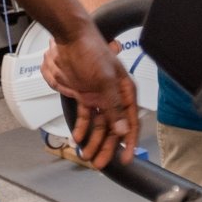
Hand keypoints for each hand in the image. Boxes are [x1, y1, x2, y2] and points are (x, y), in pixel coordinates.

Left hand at [45, 28, 138, 166]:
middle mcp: (113, 96)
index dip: (129, 141)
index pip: (130, 121)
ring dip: (94, 141)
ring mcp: (98, 96)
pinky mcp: (84, 95)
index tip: (126, 157)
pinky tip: (79, 138)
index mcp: (124, 91)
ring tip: (88, 156)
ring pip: (99, 125)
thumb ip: (114, 106)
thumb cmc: (92, 51)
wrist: (71, 38)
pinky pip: (85, 117)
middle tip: (101, 163)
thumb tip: (122, 130)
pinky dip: (82, 128)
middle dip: (107, 147)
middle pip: (113, 128)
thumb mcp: (105, 80)